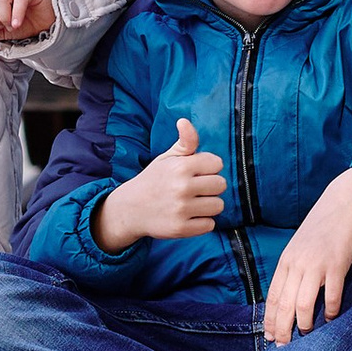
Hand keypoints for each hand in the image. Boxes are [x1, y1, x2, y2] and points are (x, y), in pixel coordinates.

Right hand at [97, 114, 228, 252]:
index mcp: (180, 166)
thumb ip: (184, 141)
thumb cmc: (154, 180)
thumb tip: (185, 121)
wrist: (130, 209)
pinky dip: (202, 222)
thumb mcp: (167, 158)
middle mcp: (182, 187)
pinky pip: (210, 225)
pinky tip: (189, 216)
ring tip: (193, 203)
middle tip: (195, 189)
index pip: (217, 163)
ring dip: (209, 205)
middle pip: (221, 184)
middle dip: (210, 186)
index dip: (208, 167)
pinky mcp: (181, 229)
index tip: (196, 172)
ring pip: (218, 206)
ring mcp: (181, 209)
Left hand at [263, 169, 351, 343]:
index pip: (273, 296)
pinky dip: (330, 311)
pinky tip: (331, 319)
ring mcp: (316, 264)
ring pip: (303, 304)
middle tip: (284, 347)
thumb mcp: (300, 245)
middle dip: (282, 329)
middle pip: (284, 305)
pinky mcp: (337, 264)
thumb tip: (290, 294)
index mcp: (286, 260)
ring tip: (307, 336)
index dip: (270, 319)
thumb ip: (294, 267)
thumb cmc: (323, 225)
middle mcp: (297, 264)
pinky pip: (331, 295)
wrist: (345, 202)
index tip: (269, 336)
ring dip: (304, 324)